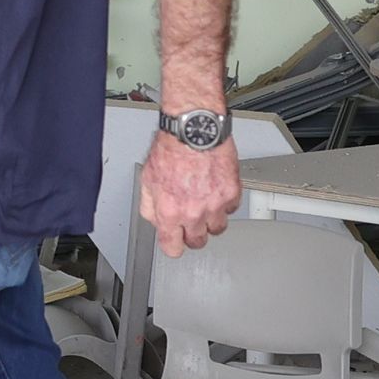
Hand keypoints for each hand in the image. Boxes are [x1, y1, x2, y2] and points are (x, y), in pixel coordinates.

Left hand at [138, 132, 241, 252]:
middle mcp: (194, 213)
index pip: (173, 248)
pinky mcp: (232, 193)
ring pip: (218, 228)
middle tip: (190, 219)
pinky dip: (225, 202)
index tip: (175, 241)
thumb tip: (154, 219)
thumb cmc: (170, 149)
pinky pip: (231, 209)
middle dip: (192, 233)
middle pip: (198, 242)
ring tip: (204, 202)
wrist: (193, 130)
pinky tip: (215, 190)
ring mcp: (215, 205)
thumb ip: (150, 205)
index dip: (173, 245)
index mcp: (170, 212)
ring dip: (211, 220)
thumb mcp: (147, 179)